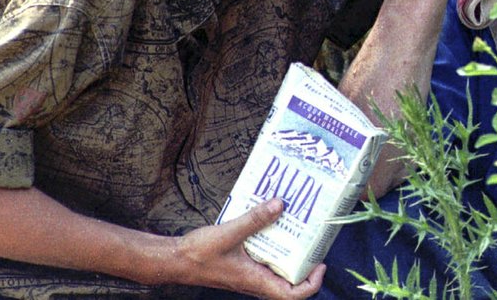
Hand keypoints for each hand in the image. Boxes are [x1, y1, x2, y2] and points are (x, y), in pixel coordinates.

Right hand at [161, 198, 324, 298]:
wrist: (176, 260)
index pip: (292, 295)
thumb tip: (280, 205)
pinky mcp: (242, 266)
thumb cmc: (199, 254)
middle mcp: (256, 281)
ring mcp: (249, 274)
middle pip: (290, 283)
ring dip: (290, 255)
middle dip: (305, 266)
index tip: (320, 264)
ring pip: (278, 271)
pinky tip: (271, 226)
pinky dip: (273, 247)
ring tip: (297, 231)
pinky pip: (264, 260)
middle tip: (313, 242)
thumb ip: (255, 219)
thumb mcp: (230, 233)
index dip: (312, 283)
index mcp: (256, 281)